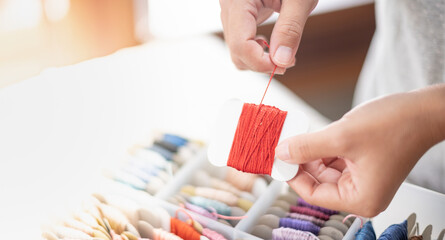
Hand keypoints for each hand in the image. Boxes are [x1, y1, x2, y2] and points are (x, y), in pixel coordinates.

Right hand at [219, 0, 317, 73]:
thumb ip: (290, 29)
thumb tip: (282, 61)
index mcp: (237, 0)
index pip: (240, 44)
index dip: (261, 62)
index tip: (285, 66)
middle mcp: (228, 6)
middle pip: (235, 51)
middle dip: (260, 62)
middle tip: (288, 60)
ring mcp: (230, 10)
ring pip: (236, 49)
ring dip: (258, 58)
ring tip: (282, 50)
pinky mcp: (237, 13)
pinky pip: (240, 39)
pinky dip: (255, 48)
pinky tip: (272, 43)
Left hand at [275, 85, 444, 216]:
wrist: (424, 109)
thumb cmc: (395, 125)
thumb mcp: (342, 136)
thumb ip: (307, 147)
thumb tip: (282, 153)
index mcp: (361, 199)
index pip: (314, 194)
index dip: (292, 176)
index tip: (277, 158)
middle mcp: (362, 194)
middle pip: (318, 181)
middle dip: (301, 161)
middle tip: (284, 143)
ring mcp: (363, 178)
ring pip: (324, 169)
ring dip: (311, 152)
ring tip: (299, 135)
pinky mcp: (363, 164)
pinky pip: (334, 159)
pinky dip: (323, 147)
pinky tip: (316, 134)